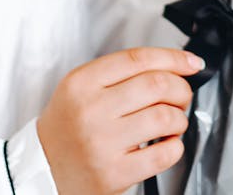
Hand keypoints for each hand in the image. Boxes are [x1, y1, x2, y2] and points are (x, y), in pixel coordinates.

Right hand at [37, 47, 203, 194]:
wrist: (40, 168)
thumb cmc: (68, 124)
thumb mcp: (82, 86)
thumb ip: (121, 71)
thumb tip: (175, 64)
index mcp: (83, 82)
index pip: (139, 59)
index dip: (174, 57)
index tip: (192, 63)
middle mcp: (91, 110)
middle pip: (157, 84)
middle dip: (181, 88)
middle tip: (181, 95)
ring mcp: (102, 143)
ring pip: (164, 117)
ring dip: (179, 118)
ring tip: (172, 121)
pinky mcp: (113, 174)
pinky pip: (163, 154)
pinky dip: (175, 146)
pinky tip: (166, 143)